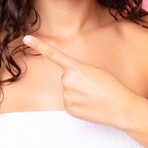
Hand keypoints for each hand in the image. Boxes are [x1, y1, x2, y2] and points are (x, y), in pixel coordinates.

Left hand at [22, 35, 138, 128]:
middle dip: (77, 79)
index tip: (26, 38)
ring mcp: (67, 96)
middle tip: (93, 86)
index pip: (53, 54)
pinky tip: (90, 104)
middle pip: (66, 77)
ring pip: (68, 90)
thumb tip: (69, 77)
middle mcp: (67, 81)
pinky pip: (70, 102)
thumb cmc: (112, 85)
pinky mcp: (69, 109)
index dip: (39, 45)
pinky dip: (78, 102)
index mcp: (75, 67)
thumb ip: (79, 69)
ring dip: (78, 92)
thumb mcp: (97, 69)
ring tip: (94, 95)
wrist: (121, 108)